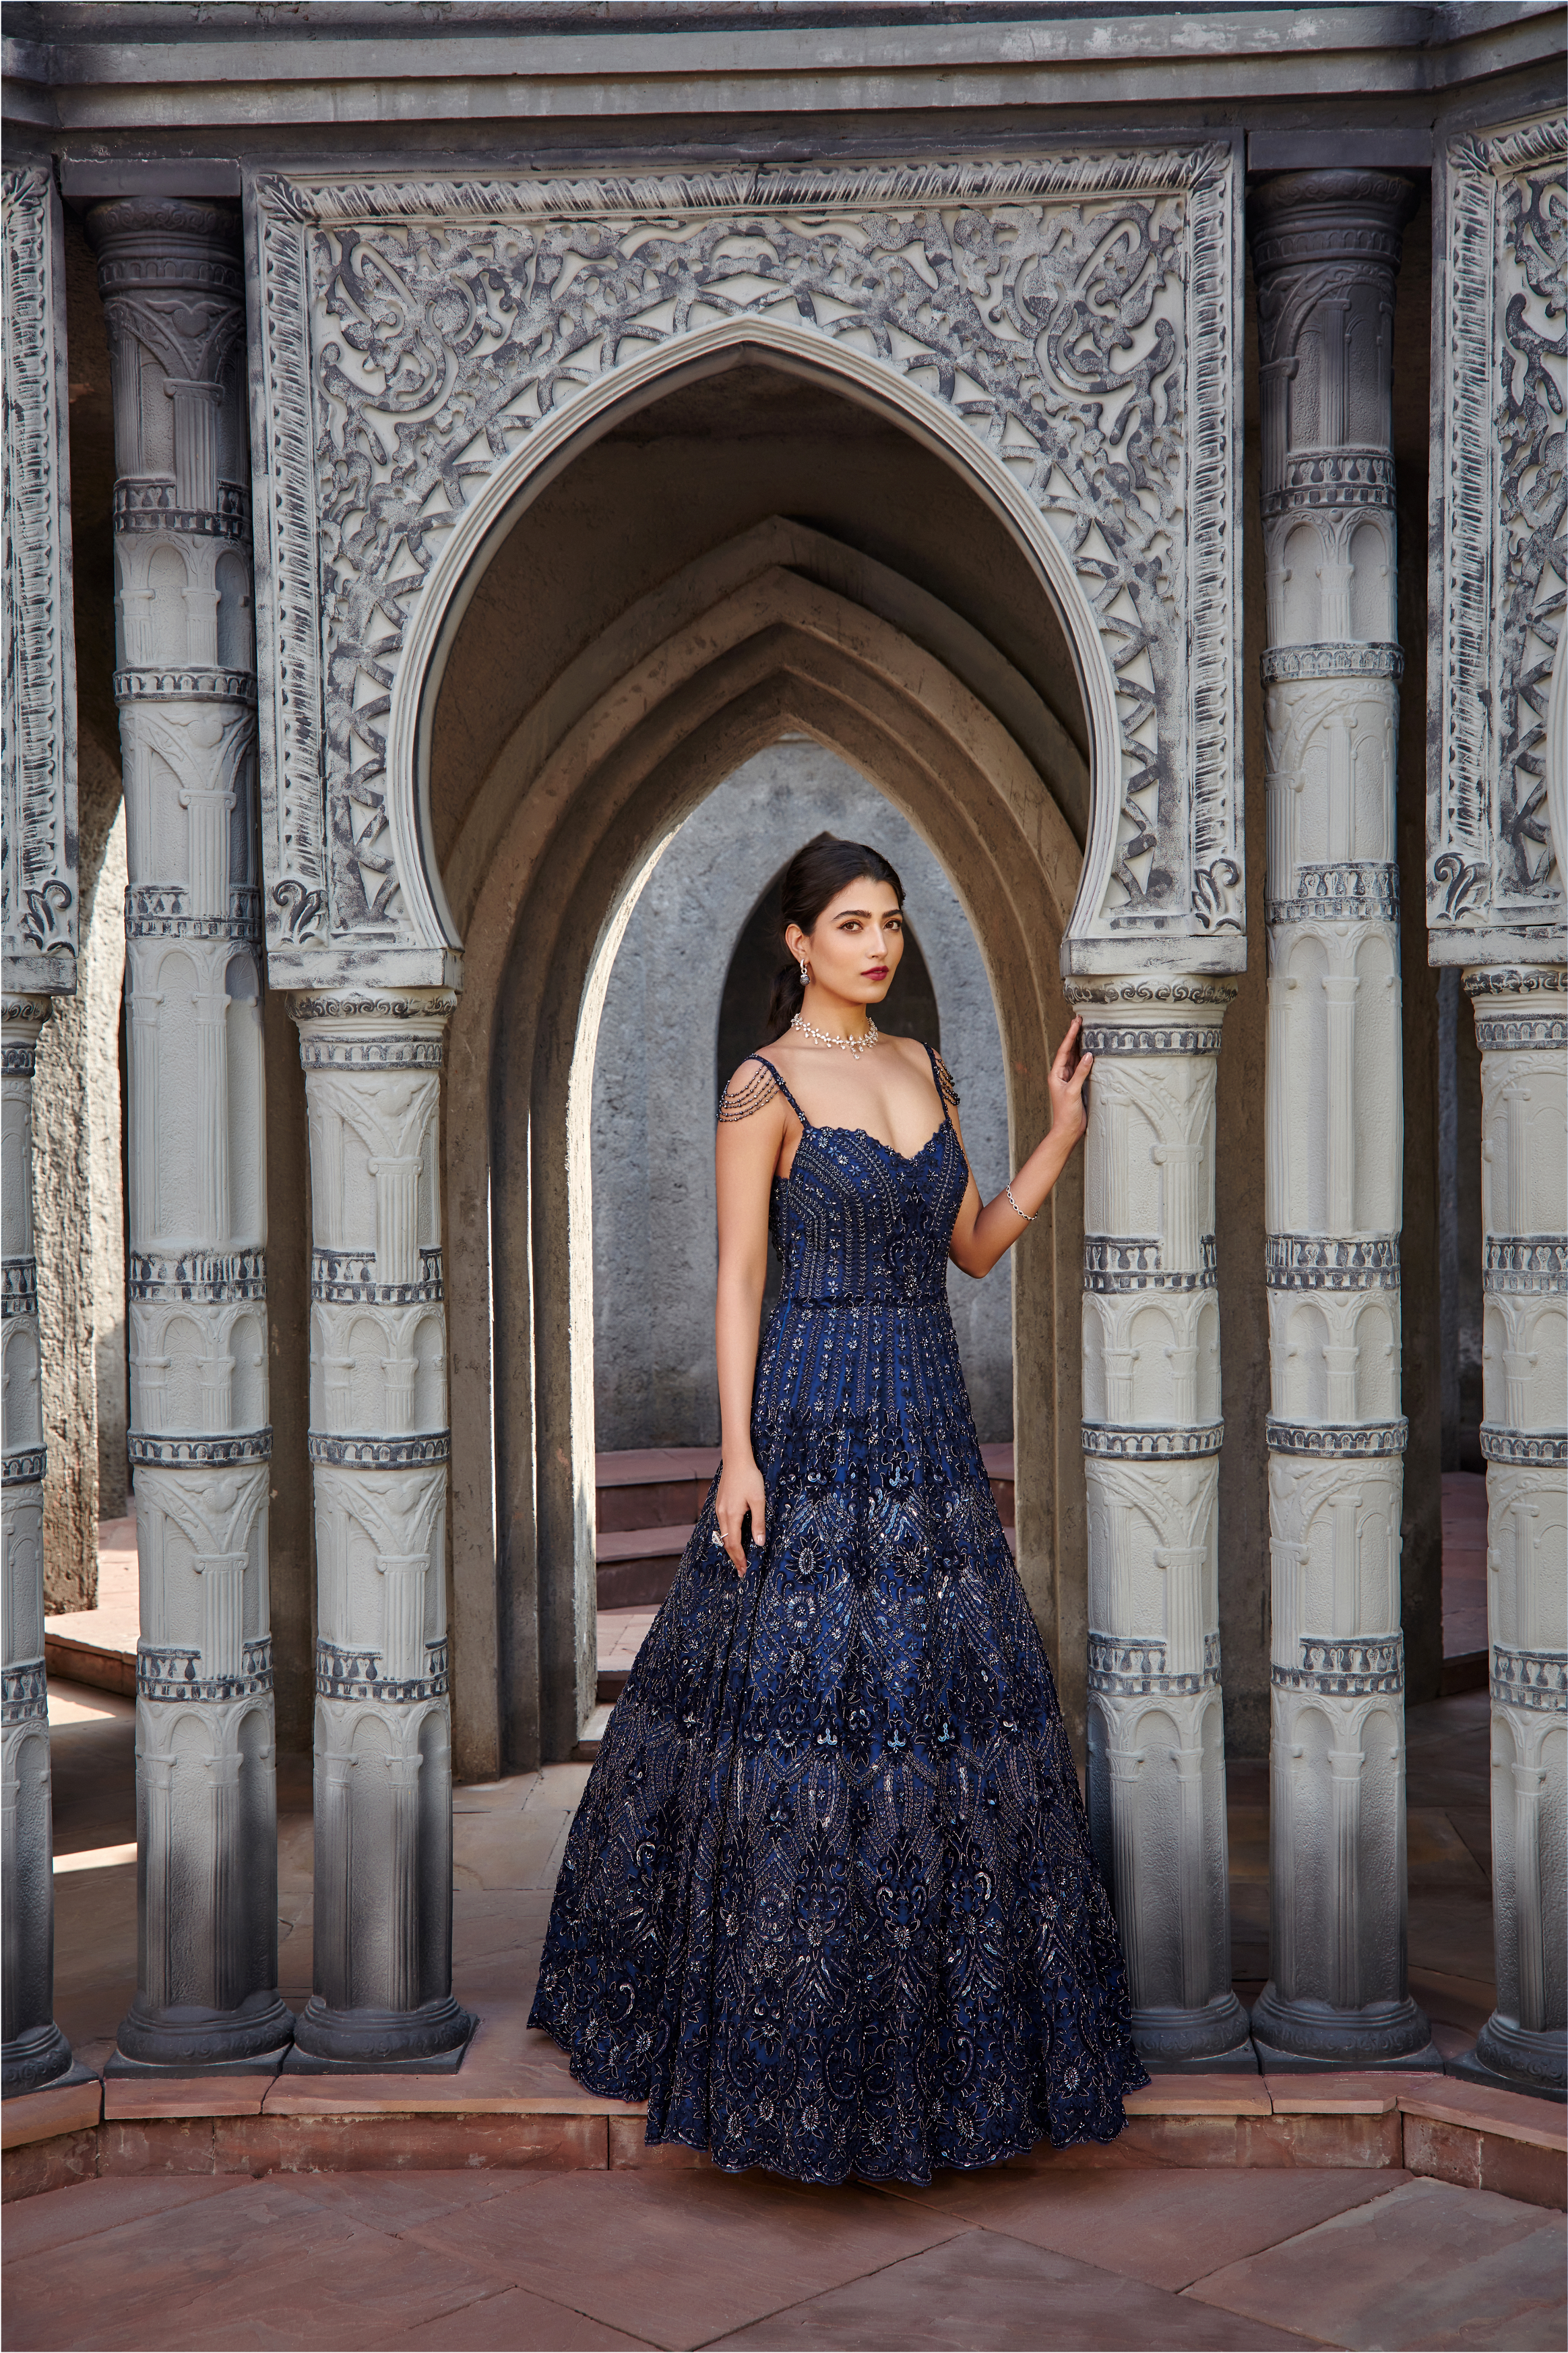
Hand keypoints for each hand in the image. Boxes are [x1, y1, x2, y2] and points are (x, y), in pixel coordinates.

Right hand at [715, 1450, 766, 1577]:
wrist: (736, 1459)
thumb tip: (759, 1543)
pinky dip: (729, 1536)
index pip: (734, 1544)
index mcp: (731, 1515)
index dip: (739, 1559)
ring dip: (731, 1548)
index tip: (745, 1571)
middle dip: (734, 1557)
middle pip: (727, 1542)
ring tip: (740, 1558)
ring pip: (724, 1534)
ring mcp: (719, 1509)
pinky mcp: (720, 1504)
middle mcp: (722, 1514)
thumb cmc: (749, 1477)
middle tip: (742, 1571)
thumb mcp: (758, 1500)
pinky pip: (723, 1526)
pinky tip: (735, 1538)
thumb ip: (758, 1523)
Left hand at [1048, 1015, 1092, 1143]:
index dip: (1070, 1035)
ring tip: (1086, 1030)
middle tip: (1080, 1020)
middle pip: (1069, 1051)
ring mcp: (1069, 1079)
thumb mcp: (1072, 1091)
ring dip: (1080, 1045)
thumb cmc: (1066, 1113)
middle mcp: (1061, 1075)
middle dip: (1074, 1036)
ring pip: (1075, 1058)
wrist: (1068, 1130)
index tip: (1076, 1022)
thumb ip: (1080, 1073)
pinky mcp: (1077, 1085)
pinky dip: (1086, 1058)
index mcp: (1055, 1074)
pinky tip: (1091, 1051)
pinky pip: (1081, 1067)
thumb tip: (1089, 1055)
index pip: (1064, 1050)